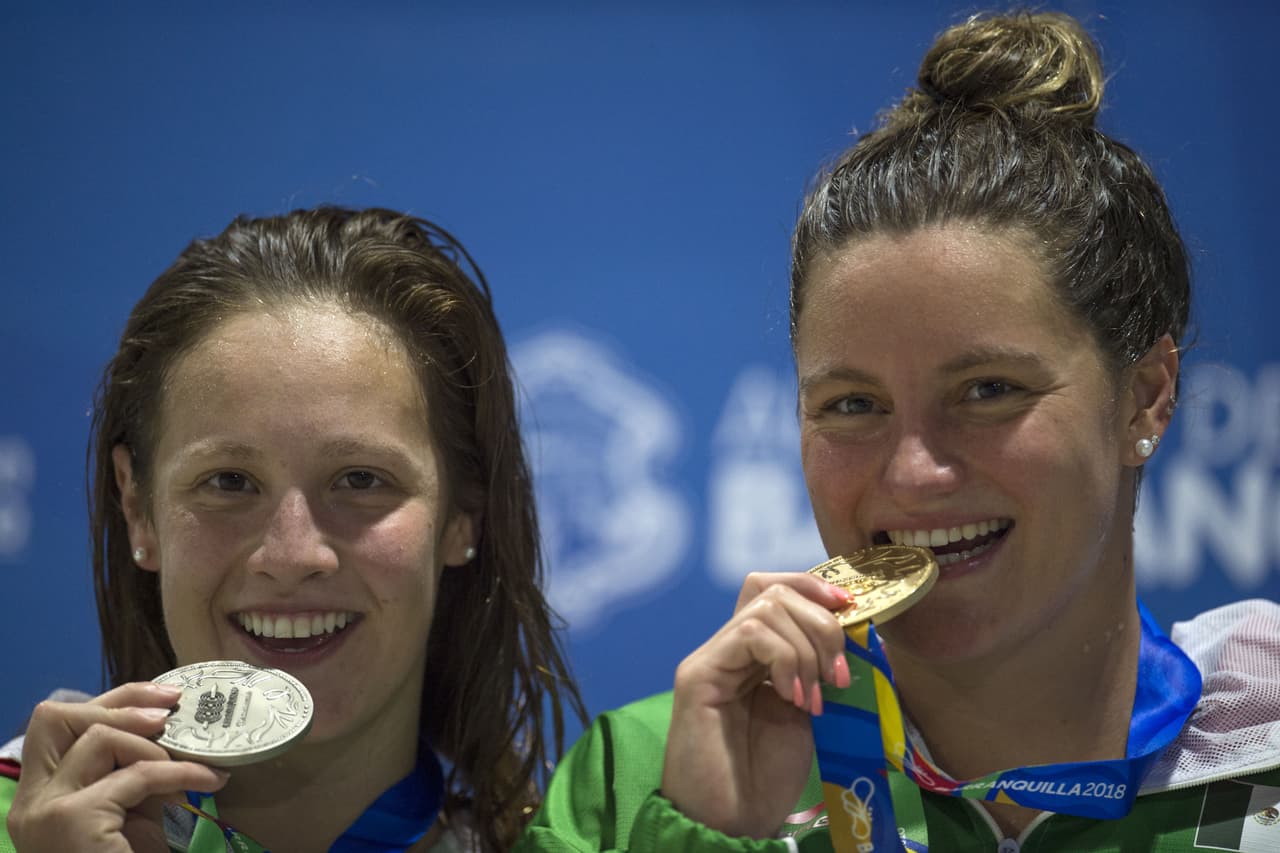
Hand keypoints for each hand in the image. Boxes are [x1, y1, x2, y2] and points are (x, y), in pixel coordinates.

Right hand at [7, 682, 229, 851]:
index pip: (57, 725)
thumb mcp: (128, 817)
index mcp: (36, 799)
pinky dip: (180, 773)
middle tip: (172, 709)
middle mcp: (29, 803)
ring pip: (97, 738)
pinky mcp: (72, 821)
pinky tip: (209, 782)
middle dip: (120, 702)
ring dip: (153, 745)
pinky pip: (136, 775)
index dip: (109, 702)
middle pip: (56, 716)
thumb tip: (174, 731)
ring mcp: (44, 811)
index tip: (160, 699)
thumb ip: (132, 778)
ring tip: (191, 767)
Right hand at [660, 572, 851, 837]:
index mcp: (753, 655)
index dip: (813, 587)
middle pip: (774, 590)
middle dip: (821, 624)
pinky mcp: (699, 673)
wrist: (733, 822)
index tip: (850, 608)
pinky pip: (749, 633)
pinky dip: (785, 659)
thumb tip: (859, 633)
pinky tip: (793, 699)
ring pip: (766, 607)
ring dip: (807, 649)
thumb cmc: (766, 776)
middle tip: (838, 676)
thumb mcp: (807, 713)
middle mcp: (727, 649)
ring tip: (814, 699)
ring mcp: (710, 658)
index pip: (774, 588)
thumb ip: (819, 672)